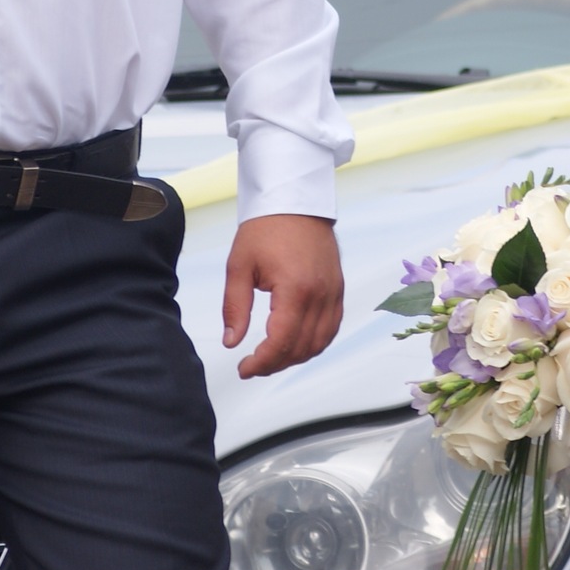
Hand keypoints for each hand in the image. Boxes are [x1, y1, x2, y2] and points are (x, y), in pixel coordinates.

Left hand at [224, 213, 344, 377]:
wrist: (295, 200)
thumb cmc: (266, 228)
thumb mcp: (239, 266)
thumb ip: (235, 308)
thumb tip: (232, 342)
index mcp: (295, 289)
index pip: (281, 342)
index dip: (261, 363)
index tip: (244, 368)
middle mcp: (320, 294)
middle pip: (301, 348)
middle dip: (275, 364)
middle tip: (252, 365)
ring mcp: (333, 292)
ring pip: (320, 342)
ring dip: (296, 357)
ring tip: (271, 357)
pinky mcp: (338, 289)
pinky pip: (332, 328)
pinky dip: (315, 343)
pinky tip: (295, 344)